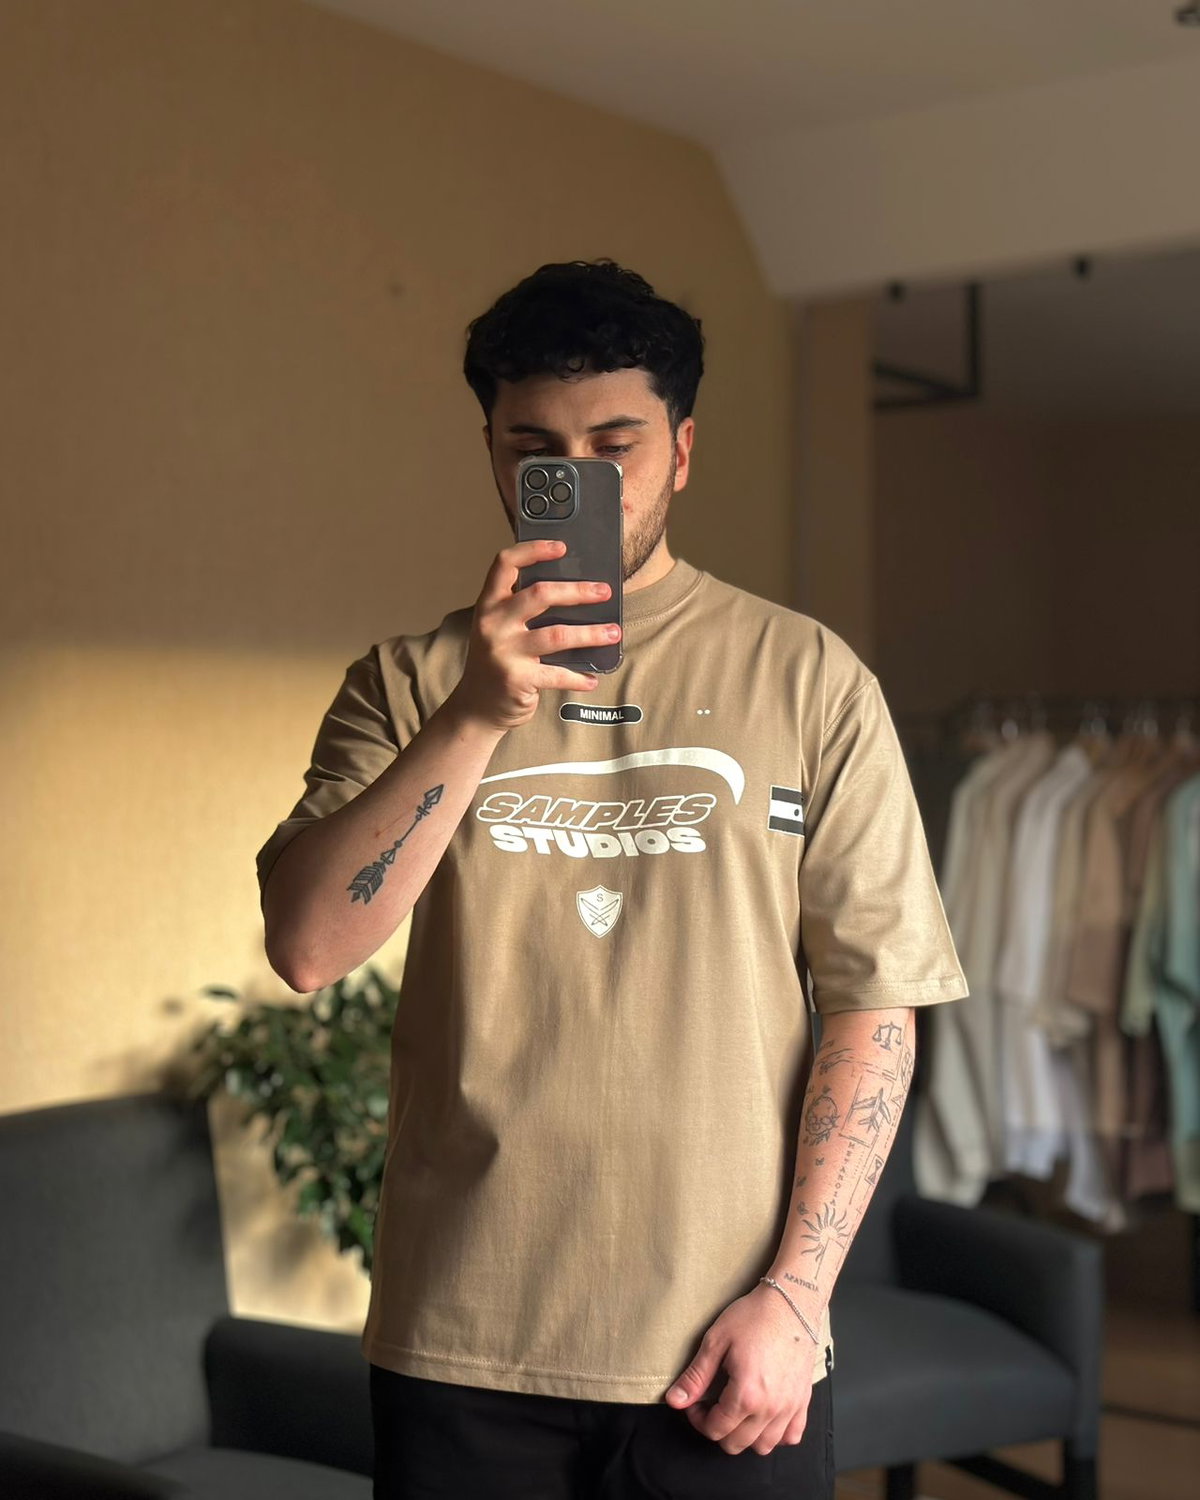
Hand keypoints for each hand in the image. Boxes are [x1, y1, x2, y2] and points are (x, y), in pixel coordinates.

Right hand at [447, 540, 620, 732]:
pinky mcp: (518, 678)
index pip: (505, 564)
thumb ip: (521, 610)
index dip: (533, 550)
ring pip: (557, 634)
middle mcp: (493, 624)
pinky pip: (558, 674)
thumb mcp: (499, 629)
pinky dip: (579, 677)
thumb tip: (573, 593)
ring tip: (614, 632)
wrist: (476, 707)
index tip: (562, 547)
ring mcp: (505, 652)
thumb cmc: (496, 662)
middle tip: (604, 592)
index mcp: (489, 605)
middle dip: (578, 591)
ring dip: (591, 633)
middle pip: (540, 594)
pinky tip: (592, 678)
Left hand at [664, 1285, 818, 1455]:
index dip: (698, 1419)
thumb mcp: (716, 1341)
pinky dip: (777, 1435)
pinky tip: (765, 1416)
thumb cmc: (754, 1317)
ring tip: (737, 1411)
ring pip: (764, 1446)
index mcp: (746, 1395)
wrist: (791, 1302)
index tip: (695, 1402)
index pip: (715, 1430)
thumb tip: (675, 1401)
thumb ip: (696, 1377)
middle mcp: (770, 1409)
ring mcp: (790, 1407)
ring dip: (746, 1436)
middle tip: (712, 1405)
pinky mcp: (803, 1401)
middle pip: (736, 1444)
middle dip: (718, 1429)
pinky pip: (791, 1436)